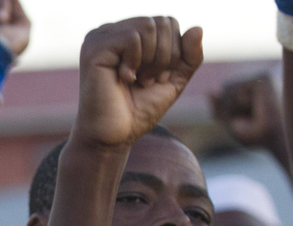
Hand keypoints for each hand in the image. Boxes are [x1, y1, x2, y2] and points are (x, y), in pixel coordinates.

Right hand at [72, 17, 203, 149]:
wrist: (114, 137)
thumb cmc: (138, 112)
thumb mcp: (173, 81)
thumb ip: (189, 56)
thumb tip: (198, 27)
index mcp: (127, 35)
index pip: (166, 22)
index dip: (174, 51)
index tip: (157, 78)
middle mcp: (112, 32)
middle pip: (160, 22)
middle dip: (165, 56)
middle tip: (148, 81)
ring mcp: (100, 38)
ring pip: (148, 26)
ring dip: (152, 60)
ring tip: (139, 80)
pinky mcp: (94, 48)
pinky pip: (132, 37)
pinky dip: (136, 61)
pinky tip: (124, 78)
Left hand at [210, 70, 282, 149]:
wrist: (276, 138)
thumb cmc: (257, 135)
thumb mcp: (230, 124)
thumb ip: (218, 108)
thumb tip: (210, 89)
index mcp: (248, 92)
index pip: (221, 95)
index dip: (224, 112)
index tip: (243, 121)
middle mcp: (255, 82)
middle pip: (222, 90)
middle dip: (227, 109)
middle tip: (248, 119)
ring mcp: (259, 77)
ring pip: (227, 89)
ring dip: (233, 107)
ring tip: (253, 114)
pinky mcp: (262, 77)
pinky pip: (236, 89)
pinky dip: (240, 102)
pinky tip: (256, 106)